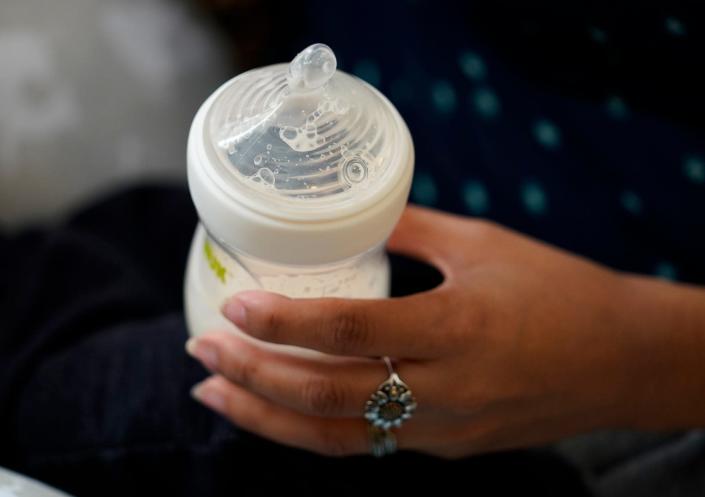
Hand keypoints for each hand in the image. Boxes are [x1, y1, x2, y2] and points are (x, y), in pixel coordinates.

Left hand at [186, 205, 704, 457]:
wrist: (620, 360)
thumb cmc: (559, 291)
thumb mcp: (484, 243)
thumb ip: (410, 228)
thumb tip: (352, 214)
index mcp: (456, 327)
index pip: (350, 329)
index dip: (283, 319)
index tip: (235, 301)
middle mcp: (444, 390)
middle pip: (326, 393)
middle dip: (251, 373)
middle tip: (201, 347)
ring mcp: (444, 431)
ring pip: (335, 436)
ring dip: (265, 418)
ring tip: (213, 392)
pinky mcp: (447, 450)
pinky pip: (367, 446)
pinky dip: (311, 430)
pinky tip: (277, 411)